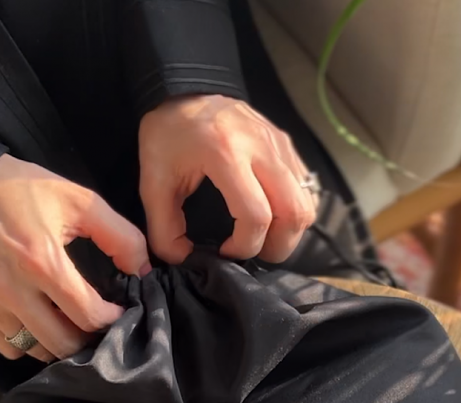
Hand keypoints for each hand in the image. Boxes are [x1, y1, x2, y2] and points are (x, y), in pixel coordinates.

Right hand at [0, 154, 149, 360]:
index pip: (88, 317)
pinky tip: (38, 321)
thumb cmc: (25, 191)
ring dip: (59, 343)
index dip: (112, 320)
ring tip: (69, 323)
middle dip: (88, 339)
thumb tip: (143, 272)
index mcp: (42, 261)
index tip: (118, 311)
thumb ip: (121, 236)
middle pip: (63, 344)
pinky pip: (9, 347)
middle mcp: (12, 288)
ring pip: (37, 351)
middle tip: (96, 323)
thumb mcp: (80, 201)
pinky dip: (28, 342)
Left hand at [138, 95, 316, 264]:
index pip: (256, 216)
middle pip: (295, 213)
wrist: (188, 84)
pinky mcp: (287, 146)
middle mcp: (261, 148)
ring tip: (264, 237)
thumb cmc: (169, 132)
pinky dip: (293, 212)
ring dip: (290, 231)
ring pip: (307, 204)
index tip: (225, 251)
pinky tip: (271, 215)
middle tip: (254, 251)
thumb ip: (163, 226)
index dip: (245, 246)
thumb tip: (183, 259)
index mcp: (227, 154)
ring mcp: (280, 145)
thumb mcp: (153, 180)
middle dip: (277, 246)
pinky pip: (306, 189)